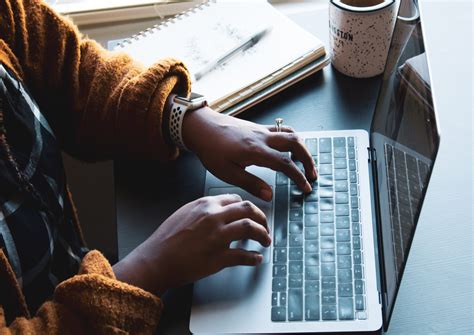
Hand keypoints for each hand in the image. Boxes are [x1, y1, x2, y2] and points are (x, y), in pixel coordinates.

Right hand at [113, 194, 269, 294]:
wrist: (155, 260)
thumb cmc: (166, 240)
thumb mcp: (184, 213)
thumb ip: (204, 210)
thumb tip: (220, 211)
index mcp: (205, 205)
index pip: (235, 199)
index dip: (248, 207)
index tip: (252, 214)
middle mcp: (213, 217)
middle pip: (248, 210)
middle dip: (262, 218)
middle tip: (265, 226)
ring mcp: (217, 237)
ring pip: (251, 228)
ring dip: (263, 235)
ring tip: (265, 241)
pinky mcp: (218, 257)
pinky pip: (244, 256)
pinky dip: (254, 258)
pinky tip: (256, 259)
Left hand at [182, 107, 316, 200]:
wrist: (202, 128)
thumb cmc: (211, 150)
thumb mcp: (228, 173)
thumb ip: (251, 184)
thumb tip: (269, 195)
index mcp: (256, 151)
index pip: (286, 164)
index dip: (299, 177)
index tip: (305, 187)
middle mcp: (263, 138)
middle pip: (295, 143)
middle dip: (308, 159)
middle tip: (312, 174)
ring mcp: (261, 130)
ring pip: (291, 133)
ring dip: (302, 147)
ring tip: (305, 162)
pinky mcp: (258, 127)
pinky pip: (281, 129)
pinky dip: (291, 138)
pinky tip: (289, 148)